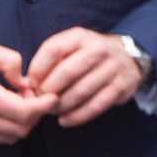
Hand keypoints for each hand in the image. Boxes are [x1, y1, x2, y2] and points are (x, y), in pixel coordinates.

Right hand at [0, 39, 57, 143]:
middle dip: (36, 114)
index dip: (44, 106)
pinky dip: (10, 127)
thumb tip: (25, 81)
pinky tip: (10, 109)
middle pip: (22, 129)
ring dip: (24, 123)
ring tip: (24, 102)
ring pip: (11, 137)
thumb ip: (11, 62)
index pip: (25, 112)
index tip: (52, 96)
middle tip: (38, 96)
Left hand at [26, 28, 143, 127]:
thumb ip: (51, 60)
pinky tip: (65, 120)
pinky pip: (95, 106)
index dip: (38, 69)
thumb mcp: (71, 47)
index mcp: (80, 36)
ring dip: (61, 106)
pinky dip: (77, 117)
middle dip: (49, 90)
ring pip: (80, 91)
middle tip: (41, 101)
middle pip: (67, 72)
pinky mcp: (120, 86)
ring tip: (52, 111)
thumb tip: (29, 84)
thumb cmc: (88, 56)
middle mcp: (98, 49)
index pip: (54, 49)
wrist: (126, 58)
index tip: (31, 84)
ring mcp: (112, 68)